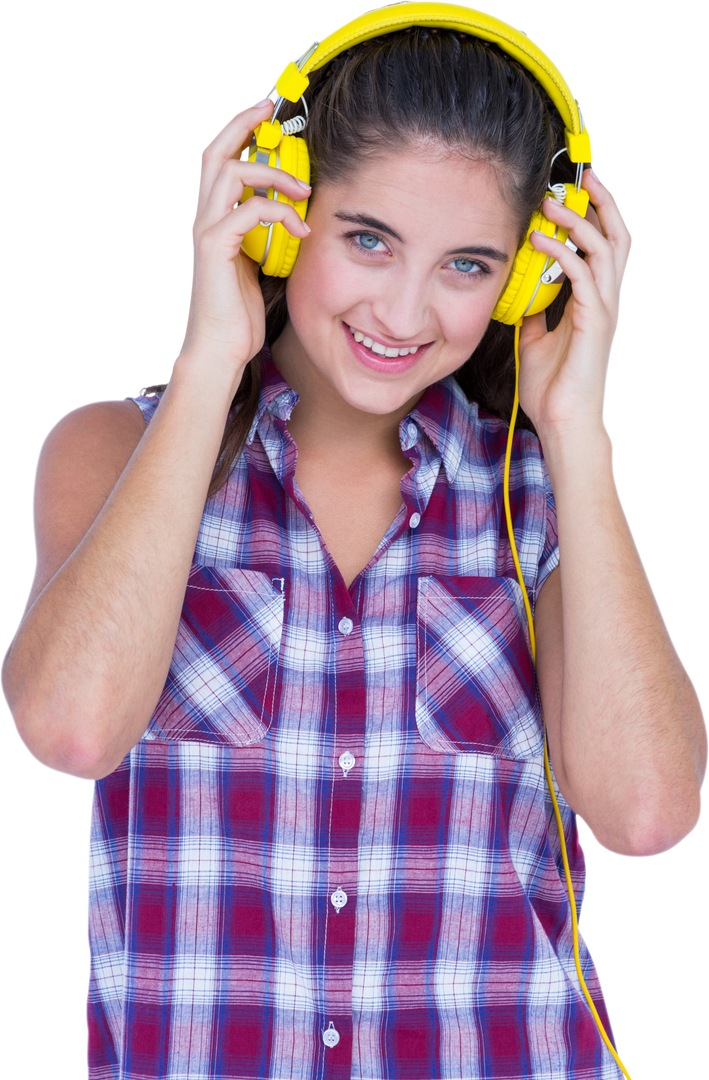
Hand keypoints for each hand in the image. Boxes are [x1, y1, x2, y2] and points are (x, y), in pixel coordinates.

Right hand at [179, 98, 311, 384]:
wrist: (219, 350)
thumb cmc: (238, 315)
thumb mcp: (257, 264)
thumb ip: (267, 235)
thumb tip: (295, 214)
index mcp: (212, 219)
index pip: (219, 161)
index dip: (239, 131)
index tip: (266, 112)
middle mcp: (203, 218)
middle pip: (214, 152)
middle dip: (243, 124)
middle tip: (272, 109)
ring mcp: (205, 231)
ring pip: (230, 173)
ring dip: (272, 173)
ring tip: (303, 189)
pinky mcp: (215, 248)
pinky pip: (249, 210)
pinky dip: (279, 212)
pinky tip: (301, 228)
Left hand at [516, 170, 633, 440]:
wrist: (564, 423)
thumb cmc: (552, 389)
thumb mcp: (536, 340)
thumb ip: (535, 312)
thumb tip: (522, 290)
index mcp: (596, 303)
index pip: (606, 247)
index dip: (597, 215)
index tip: (576, 190)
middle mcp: (607, 301)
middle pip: (620, 237)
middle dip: (604, 202)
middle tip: (582, 175)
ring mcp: (605, 310)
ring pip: (606, 248)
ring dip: (580, 220)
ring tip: (552, 204)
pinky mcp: (595, 322)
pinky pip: (583, 275)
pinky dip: (563, 253)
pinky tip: (540, 242)